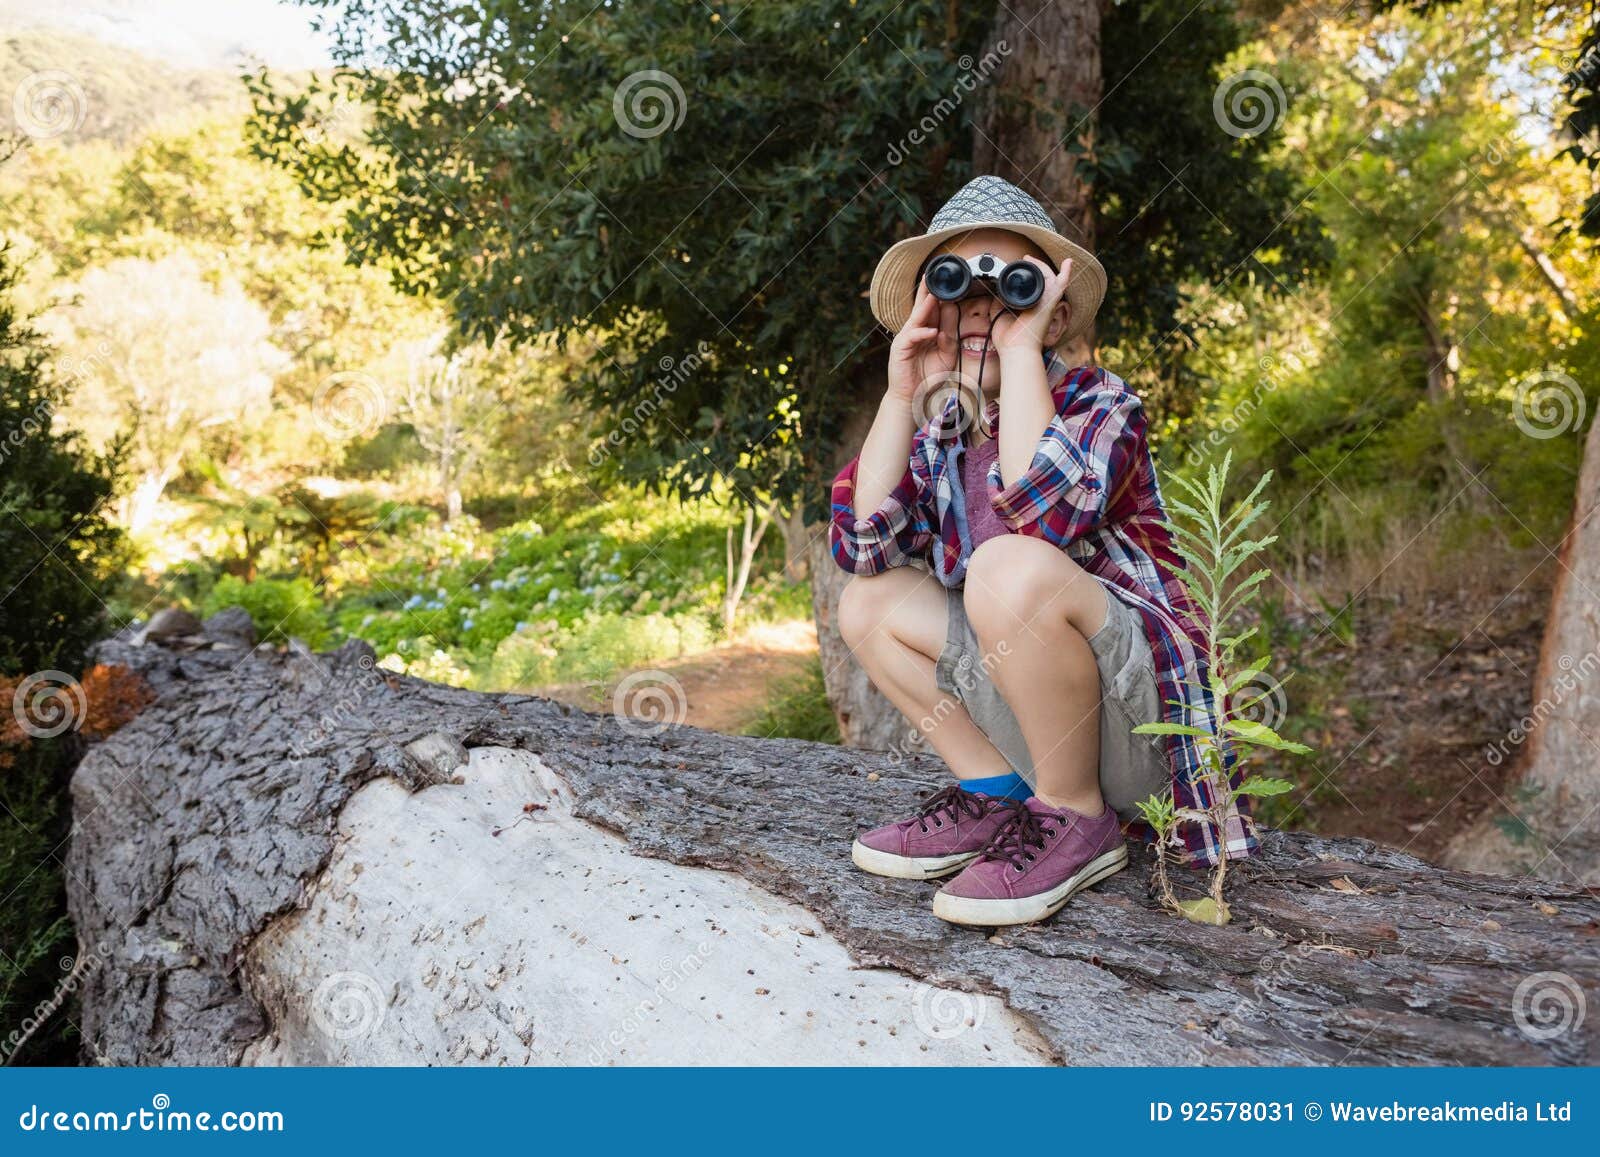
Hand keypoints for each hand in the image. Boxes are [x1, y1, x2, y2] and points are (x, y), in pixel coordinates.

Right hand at [885, 277, 958, 407]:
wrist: (912, 398)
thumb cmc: (928, 377)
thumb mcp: (946, 357)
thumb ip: (949, 340)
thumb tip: (949, 325)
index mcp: (926, 331)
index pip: (933, 309)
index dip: (940, 295)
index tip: (949, 281)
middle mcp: (915, 331)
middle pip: (922, 306)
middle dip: (927, 290)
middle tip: (934, 273)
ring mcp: (906, 339)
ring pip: (916, 318)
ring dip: (925, 306)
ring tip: (935, 295)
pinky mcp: (900, 349)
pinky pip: (912, 337)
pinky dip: (923, 333)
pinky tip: (932, 332)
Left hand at [989, 256, 1072, 355]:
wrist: (1015, 349)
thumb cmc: (1009, 340)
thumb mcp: (999, 314)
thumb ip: (999, 301)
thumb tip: (997, 289)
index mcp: (1031, 308)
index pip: (1035, 288)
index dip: (1030, 276)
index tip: (1022, 265)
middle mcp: (1041, 305)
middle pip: (1044, 280)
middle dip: (1036, 266)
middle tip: (1026, 257)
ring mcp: (1047, 303)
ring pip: (1051, 279)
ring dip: (1042, 266)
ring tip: (1030, 258)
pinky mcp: (1050, 303)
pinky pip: (1061, 285)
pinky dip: (1066, 273)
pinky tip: (1068, 262)